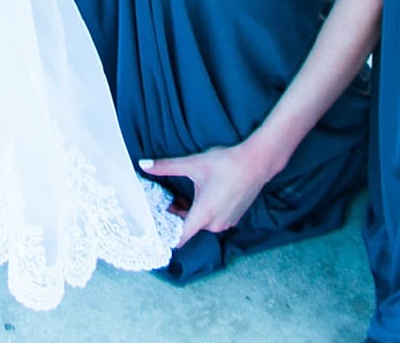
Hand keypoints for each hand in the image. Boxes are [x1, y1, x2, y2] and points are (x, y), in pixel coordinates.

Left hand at [140, 141, 272, 244]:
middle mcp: (215, 224)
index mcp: (204, 214)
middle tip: (165, 201)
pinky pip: (213, 221)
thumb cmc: (225, 163)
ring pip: (201, 224)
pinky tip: (201, 195)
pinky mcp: (233, 218)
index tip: (155, 230)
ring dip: (189, 213)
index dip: (166, 235)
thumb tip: (143, 164)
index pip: (180, 237)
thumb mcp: (193, 163)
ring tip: (180, 197)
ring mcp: (226, 223)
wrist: (256, 163)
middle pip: (188, 228)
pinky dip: (203, 212)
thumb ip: (166, 166)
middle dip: (175, 217)